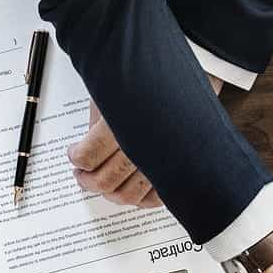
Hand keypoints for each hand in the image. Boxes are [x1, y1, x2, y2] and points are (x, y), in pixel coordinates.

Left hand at [68, 74, 223, 207]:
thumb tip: (87, 148)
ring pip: (129, 195)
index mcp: (124, 124)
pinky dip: (140, 200)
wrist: (198, 72)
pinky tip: (130, 189)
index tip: (74, 154)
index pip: (89, 156)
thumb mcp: (115, 91)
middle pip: (107, 181)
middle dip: (89, 181)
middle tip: (82, 176)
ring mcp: (164, 162)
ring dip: (111, 194)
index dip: (77, 158)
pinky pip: (156, 199)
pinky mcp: (178, 170)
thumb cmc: (154, 77)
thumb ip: (100, 123)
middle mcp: (145, 148)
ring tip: (102, 183)